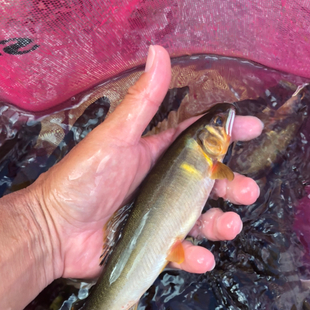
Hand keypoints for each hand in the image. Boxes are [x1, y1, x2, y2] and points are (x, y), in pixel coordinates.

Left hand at [33, 45, 262, 278]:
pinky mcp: (155, 247)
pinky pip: (183, 252)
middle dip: (233, 185)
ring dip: (222, 223)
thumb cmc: (82, 180)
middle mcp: (163, 185)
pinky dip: (195, 256)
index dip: (228, 133)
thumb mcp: (115, 138)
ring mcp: (161, 217)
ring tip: (230, 225)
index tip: (254, 127)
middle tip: (248, 191)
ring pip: (203, 219)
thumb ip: (142, 102)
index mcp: (156, 155)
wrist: (54, 231)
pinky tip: (199, 257)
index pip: (199, 139)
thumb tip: (158, 52)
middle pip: (209, 182)